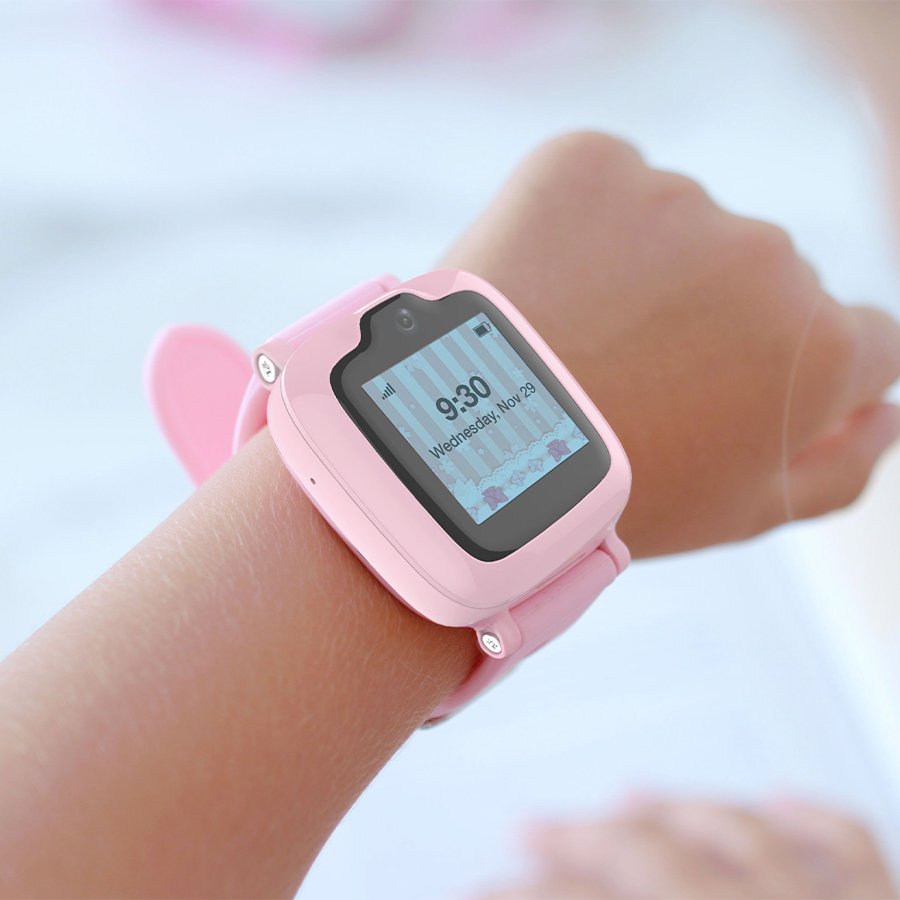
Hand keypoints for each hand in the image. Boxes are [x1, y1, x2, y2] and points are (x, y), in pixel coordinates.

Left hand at [441, 132, 899, 556]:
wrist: (461, 449)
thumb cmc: (606, 497)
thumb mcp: (739, 514)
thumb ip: (837, 467)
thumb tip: (885, 414)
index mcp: (821, 347)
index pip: (862, 338)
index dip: (796, 366)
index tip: (732, 385)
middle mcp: (768, 258)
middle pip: (766, 279)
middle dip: (716, 320)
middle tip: (631, 374)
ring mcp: (677, 201)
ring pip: (682, 231)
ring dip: (644, 273)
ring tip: (575, 339)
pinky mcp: (591, 163)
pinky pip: (608, 188)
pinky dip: (582, 228)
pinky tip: (546, 288)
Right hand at [481, 796, 897, 898]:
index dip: (525, 896)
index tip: (485, 890)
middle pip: (652, 858)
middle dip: (576, 838)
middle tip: (529, 833)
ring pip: (743, 831)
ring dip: (675, 808)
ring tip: (627, 797)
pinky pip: (854, 848)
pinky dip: (812, 816)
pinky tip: (776, 799)